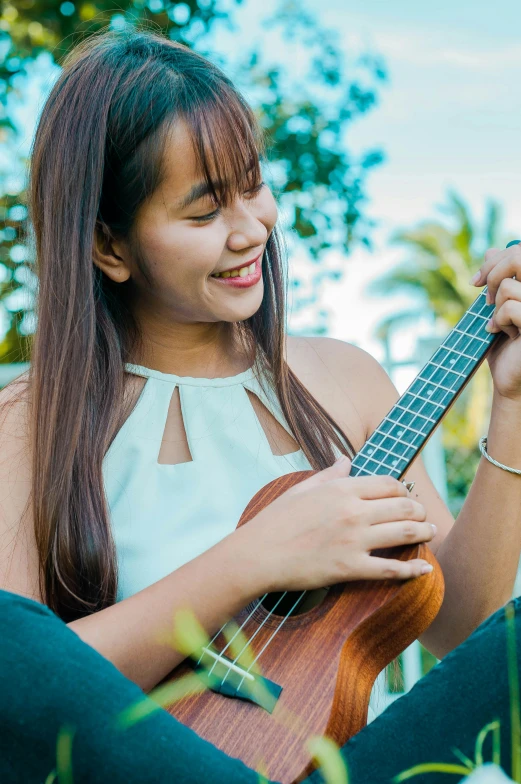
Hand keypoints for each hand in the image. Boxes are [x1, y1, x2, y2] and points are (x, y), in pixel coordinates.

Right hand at [238, 457, 435, 594]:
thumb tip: (345, 460)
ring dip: (424, 533)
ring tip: (430, 534)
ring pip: (404, 533)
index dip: (404, 490)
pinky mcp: (349, 567)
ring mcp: (353, 540)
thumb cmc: (275, 520)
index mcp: (341, 489)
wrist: (258, 554)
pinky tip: (425, 570)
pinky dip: (412, 570)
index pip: (388, 483)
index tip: (406, 497)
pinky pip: (390, 569)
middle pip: (403, 506)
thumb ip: (329, 474)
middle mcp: (352, 511)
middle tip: (424, 517)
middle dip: (419, 511)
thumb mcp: (302, 489)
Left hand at [471, 243, 520, 400]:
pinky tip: (498, 333)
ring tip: (498, 324)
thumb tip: (492, 250)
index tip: (476, 281)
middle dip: (492, 273)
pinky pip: (511, 307)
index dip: (495, 261)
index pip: (520, 251)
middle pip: (519, 257)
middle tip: (483, 298)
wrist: (507, 379)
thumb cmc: (503, 343)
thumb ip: (497, 277)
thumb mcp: (495, 306)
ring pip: (508, 287)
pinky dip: (497, 320)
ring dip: (493, 307)